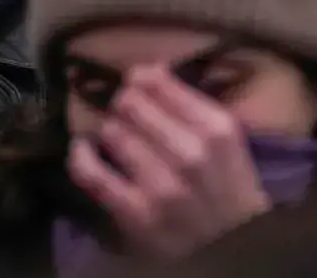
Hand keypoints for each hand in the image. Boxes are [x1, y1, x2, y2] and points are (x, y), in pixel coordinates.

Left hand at [67, 66, 270, 259]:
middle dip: (124, 106)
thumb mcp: (225, 138)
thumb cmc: (228, 187)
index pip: (156, 81)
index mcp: (216, 128)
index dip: (139, 79)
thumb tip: (145, 69)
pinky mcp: (136, 213)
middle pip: (129, 103)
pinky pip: (90, 172)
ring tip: (118, 140)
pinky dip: (80, 156)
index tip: (137, 85)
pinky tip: (84, 150)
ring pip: (111, 131)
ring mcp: (162, 186)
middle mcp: (191, 154)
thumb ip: (188, 101)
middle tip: (127, 116)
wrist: (236, 246)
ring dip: (110, 132)